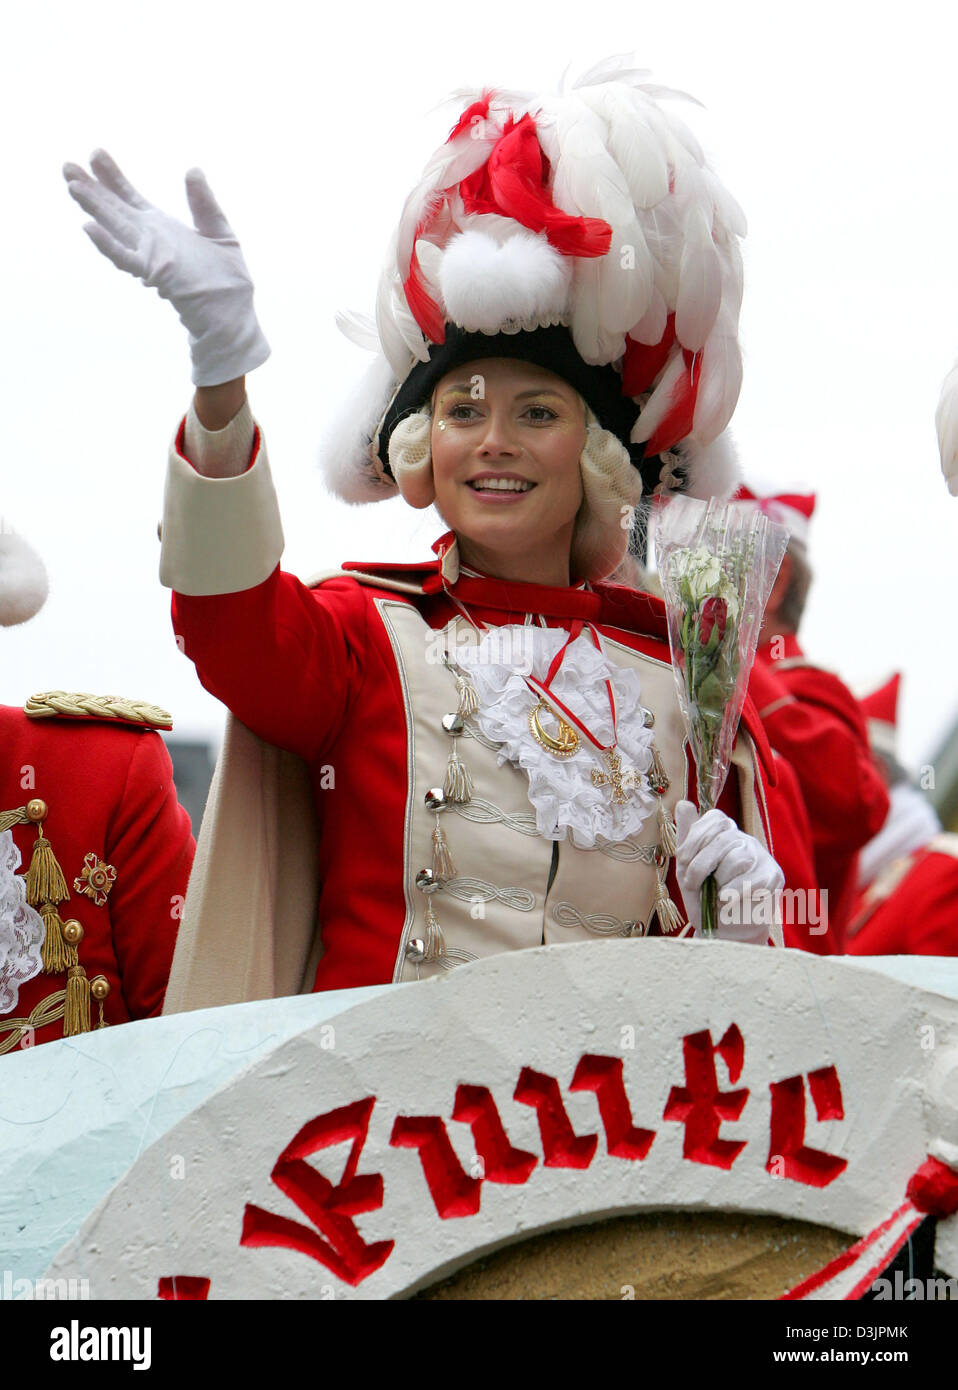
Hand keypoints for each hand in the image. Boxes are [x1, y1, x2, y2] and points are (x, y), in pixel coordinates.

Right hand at [63, 150, 269, 386]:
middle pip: (114, 209)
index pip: (131, 197)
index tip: (95, 153)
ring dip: (93, 207)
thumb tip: (192, 169)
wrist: (232, 315)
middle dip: (91, 187)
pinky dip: (107, 244)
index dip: (113, 176)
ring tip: (72, 185)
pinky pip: (125, 258)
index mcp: (163, 228)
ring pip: (114, 227)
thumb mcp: (219, 232)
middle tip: (66, 164)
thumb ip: (204, 203)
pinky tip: (88, 227)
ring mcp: (150, 255)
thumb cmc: (226, 280)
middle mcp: (150, 239)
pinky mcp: (155, 273)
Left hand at [674, 799, 783, 942]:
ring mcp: (762, 856)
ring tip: (714, 894)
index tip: (683, 861)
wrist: (723, 931)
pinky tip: (727, 901)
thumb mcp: (687, 867)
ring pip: (738, 857)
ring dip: (719, 880)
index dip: (696, 839)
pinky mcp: (774, 876)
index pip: (716, 818)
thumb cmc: (705, 897)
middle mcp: (745, 840)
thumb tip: (683, 803)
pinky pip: (753, 879)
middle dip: (701, 863)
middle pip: (724, 837)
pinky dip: (733, 892)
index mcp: (725, 834)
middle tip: (692, 883)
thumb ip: (687, 837)